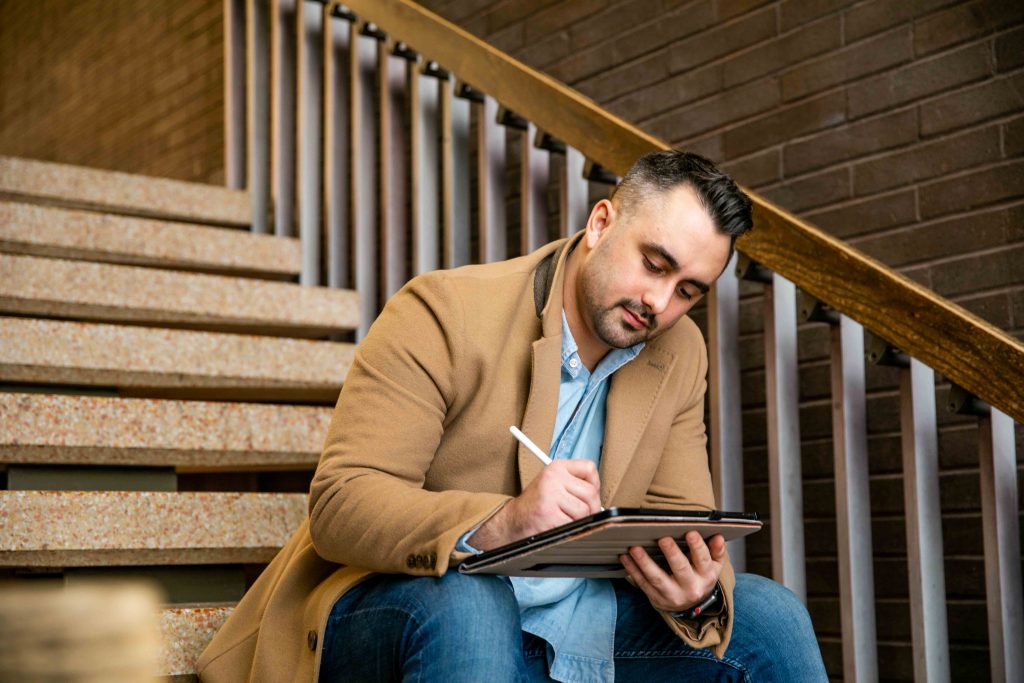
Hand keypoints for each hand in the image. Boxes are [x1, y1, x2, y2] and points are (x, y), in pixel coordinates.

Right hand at [469, 459, 601, 550]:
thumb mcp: (553, 484)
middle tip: (580, 514)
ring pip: (584, 511)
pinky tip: (556, 525)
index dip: (594, 484)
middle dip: (591, 508)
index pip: (589, 468)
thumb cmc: (536, 504)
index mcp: (556, 467)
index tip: (587, 495)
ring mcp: (550, 495)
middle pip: (591, 493)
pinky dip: (568, 530)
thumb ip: (575, 484)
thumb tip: (599, 498)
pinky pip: (573, 524)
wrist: (512, 521)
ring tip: (563, 518)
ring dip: (578, 520)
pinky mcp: (549, 513)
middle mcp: (553, 477)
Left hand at [619, 531, 725, 612]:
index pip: (703, 560)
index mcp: (706, 576)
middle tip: (663, 538)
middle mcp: (690, 587)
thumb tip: (718, 537)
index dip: (697, 547)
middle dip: (672, 554)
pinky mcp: (657, 598)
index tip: (690, 533)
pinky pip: (643, 584)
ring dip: (645, 562)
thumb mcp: (713, 566)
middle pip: (681, 570)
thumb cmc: (700, 577)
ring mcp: (672, 595)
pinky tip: (625, 557)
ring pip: (657, 578)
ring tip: (635, 548)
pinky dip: (632, 570)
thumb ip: (716, 551)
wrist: (691, 605)